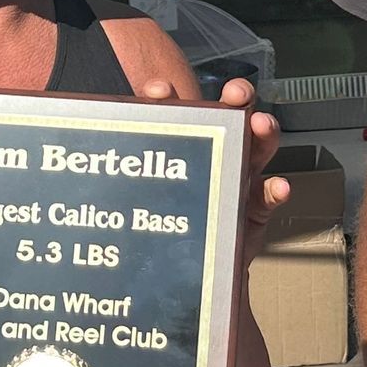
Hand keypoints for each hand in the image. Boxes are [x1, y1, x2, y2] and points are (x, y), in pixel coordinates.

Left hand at [137, 75, 287, 265]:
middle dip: (237, 99)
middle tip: (236, 94)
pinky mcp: (254, 211)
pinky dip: (275, 190)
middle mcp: (215, 158)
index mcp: (184, 150)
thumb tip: (89, 164)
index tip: (158, 91)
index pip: (174, 116)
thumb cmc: (165, 233)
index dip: (169, 98)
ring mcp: (238, 182)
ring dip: (263, 134)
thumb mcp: (144, 203)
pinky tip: (277, 186)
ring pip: (257, 150)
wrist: (186, 275)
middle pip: (231, 119)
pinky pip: (267, 198)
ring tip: (262, 126)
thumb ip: (128, 180)